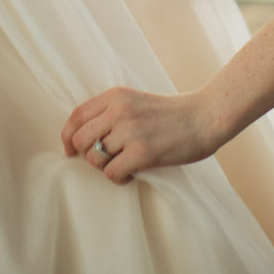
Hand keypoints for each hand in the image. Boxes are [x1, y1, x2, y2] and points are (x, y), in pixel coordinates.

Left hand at [61, 86, 225, 183]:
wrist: (205, 116)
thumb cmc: (173, 113)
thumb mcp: (137, 101)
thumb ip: (113, 112)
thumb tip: (85, 137)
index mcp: (116, 95)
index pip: (77, 116)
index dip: (68, 136)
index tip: (70, 150)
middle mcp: (119, 110)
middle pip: (79, 139)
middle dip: (84, 155)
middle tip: (101, 161)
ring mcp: (130, 131)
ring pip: (94, 159)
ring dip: (105, 168)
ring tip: (122, 166)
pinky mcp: (142, 152)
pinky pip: (112, 173)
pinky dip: (119, 179)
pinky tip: (131, 175)